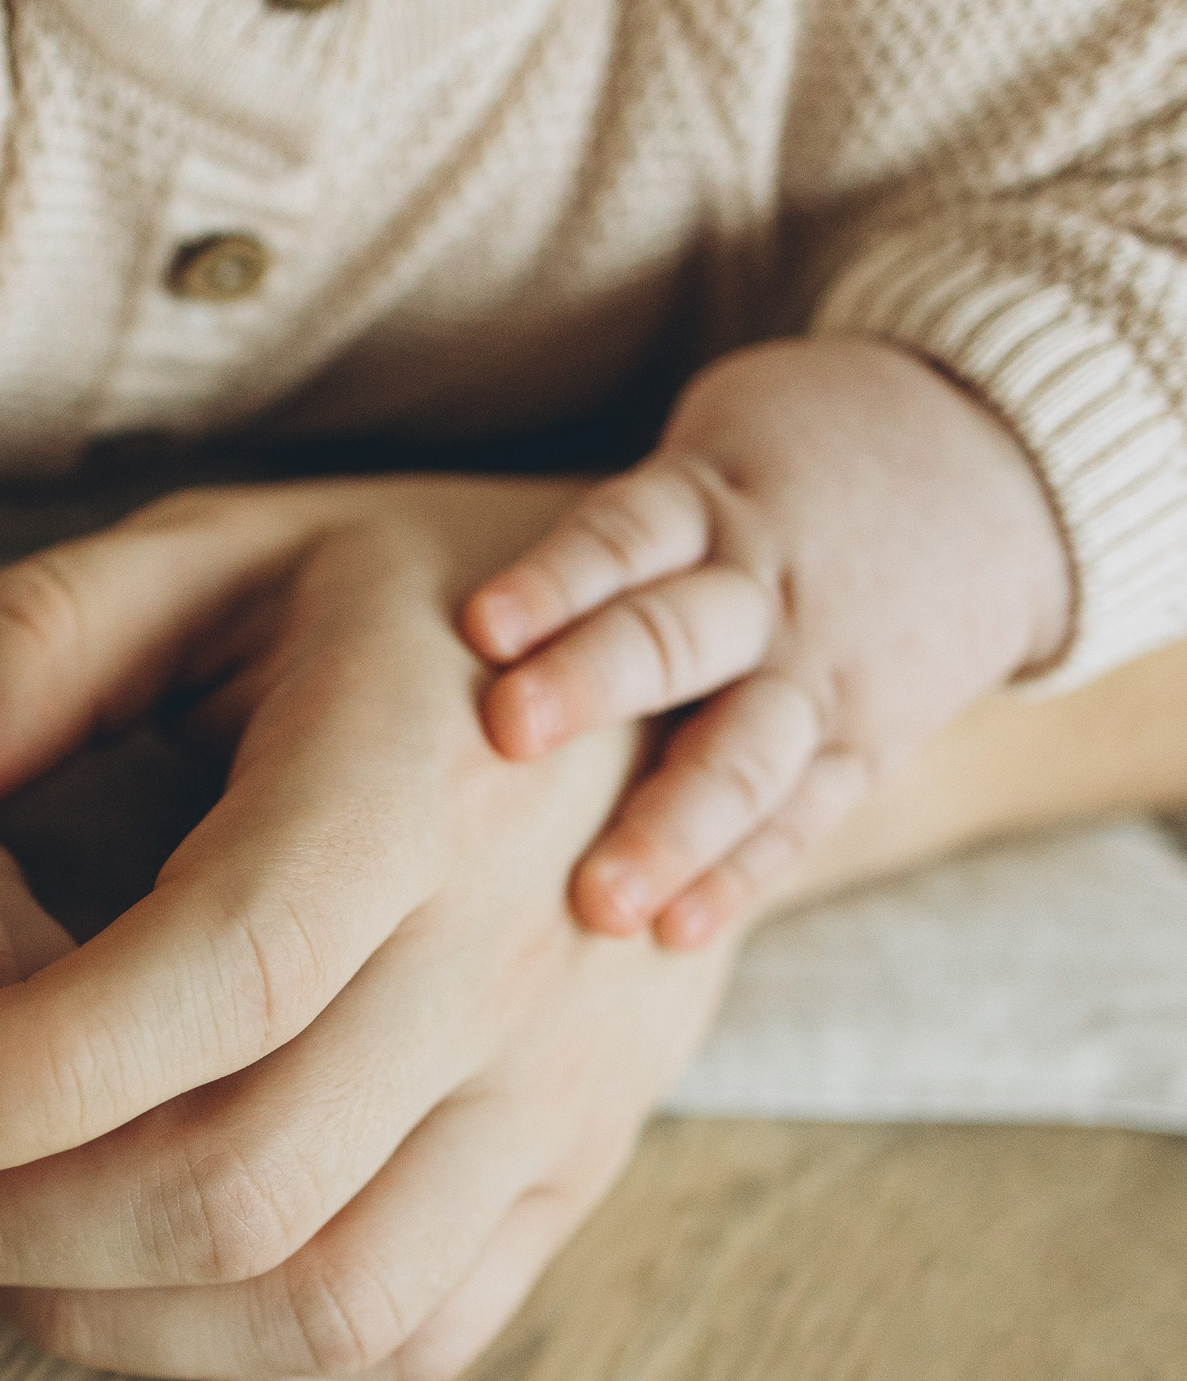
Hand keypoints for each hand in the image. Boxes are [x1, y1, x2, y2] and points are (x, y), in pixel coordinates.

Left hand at [0, 479, 729, 1380]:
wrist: (674, 664)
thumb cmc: (397, 602)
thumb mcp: (220, 550)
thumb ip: (41, 637)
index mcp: (418, 783)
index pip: (228, 975)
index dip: (27, 1073)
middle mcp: (516, 958)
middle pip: (257, 1183)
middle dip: (23, 1222)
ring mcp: (565, 1089)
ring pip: (335, 1303)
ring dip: (118, 1311)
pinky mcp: (579, 1171)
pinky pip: (414, 1335)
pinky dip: (244, 1348)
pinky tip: (134, 1274)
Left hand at [461, 338, 1073, 946]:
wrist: (993, 465)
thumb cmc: (772, 471)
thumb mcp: (705, 448)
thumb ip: (589, 525)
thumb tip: (386, 574)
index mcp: (705, 504)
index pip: (624, 533)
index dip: (556, 576)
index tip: (482, 623)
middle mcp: (762, 589)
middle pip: (675, 636)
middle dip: (592, 684)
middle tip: (509, 733)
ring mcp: (819, 673)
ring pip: (745, 750)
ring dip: (670, 826)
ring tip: (599, 901)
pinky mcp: (864, 742)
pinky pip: (803, 813)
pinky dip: (741, 872)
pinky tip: (674, 932)